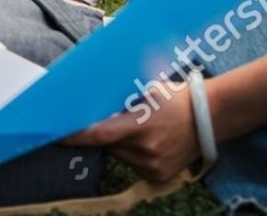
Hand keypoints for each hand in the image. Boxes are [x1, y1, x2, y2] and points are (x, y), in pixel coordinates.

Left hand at [65, 80, 198, 182]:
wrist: (210, 118)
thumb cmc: (174, 97)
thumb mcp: (146, 90)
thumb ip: (119, 99)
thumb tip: (88, 100)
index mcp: (142, 124)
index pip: (100, 134)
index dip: (76, 135)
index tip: (56, 133)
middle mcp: (146, 150)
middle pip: (108, 146)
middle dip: (104, 133)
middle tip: (114, 118)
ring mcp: (153, 165)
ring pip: (119, 156)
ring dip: (120, 144)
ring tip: (141, 128)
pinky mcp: (159, 176)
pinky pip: (133, 165)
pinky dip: (133, 154)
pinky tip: (150, 141)